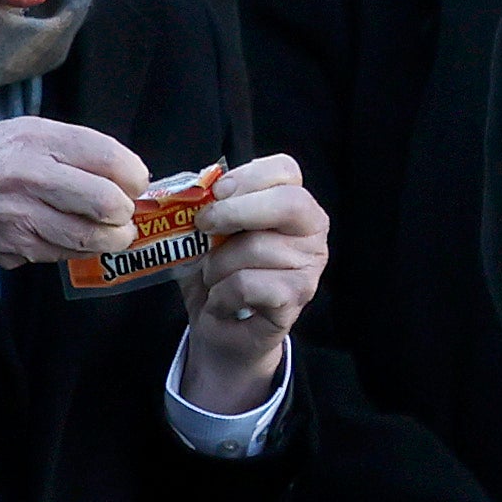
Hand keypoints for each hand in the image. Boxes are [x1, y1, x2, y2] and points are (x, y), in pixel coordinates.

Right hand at [0, 115, 153, 279]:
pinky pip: (65, 254)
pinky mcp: (15, 248)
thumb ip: (62, 145)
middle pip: (108, 203)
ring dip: (110, 239)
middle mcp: (31, 176)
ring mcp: (22, 217)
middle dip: (124, 211)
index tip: (133, 182)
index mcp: (35, 139)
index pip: (109, 157)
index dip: (134, 175)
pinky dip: (74, 249)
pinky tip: (66, 238)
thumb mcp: (12, 131)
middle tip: (120, 211)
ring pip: (92, 237)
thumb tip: (115, 170)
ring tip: (109, 232)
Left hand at [169, 152, 329, 411]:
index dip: (248, 176)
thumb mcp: (204, 236)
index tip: (215, 193)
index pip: (286, 170)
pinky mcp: (297, 297)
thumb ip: (203, 208)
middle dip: (235, 212)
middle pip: (288, 203)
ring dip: (217, 265)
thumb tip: (188, 188)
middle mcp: (312, 231)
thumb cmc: (217, 274)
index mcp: (293, 204)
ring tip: (213, 278)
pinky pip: (248, 284)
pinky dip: (222, 294)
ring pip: (257, 248)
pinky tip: (222, 301)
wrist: (221, 331)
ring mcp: (311, 265)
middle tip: (203, 227)